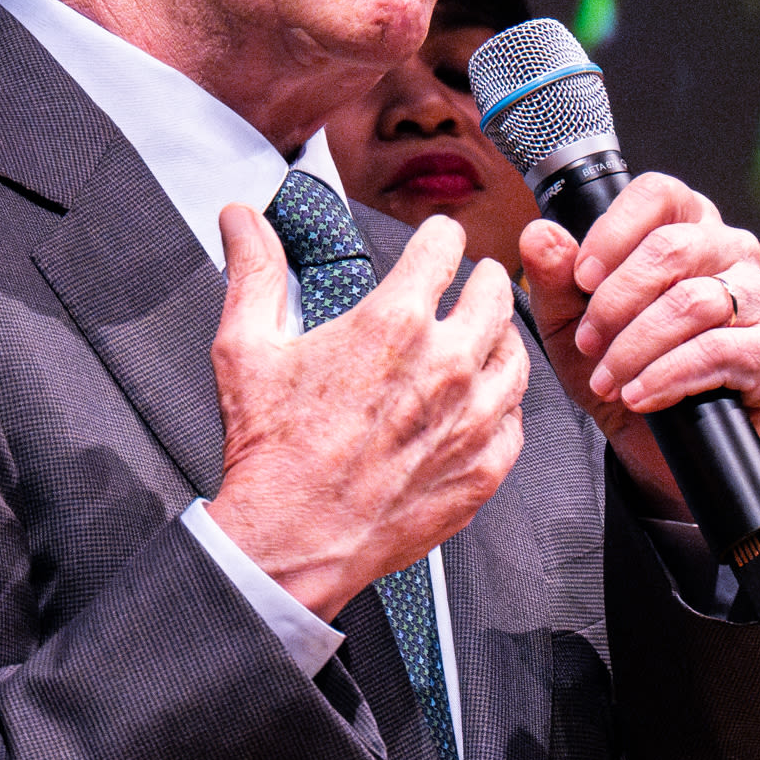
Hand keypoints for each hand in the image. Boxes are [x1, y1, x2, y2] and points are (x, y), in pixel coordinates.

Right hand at [206, 206, 527, 620]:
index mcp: (394, 324)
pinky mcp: (485, 468)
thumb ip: (253, 271)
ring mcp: (473, 419)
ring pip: (516, 355)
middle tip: (472, 281)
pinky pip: (517, 421)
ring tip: (484, 337)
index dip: (439, 235)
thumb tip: (242, 220)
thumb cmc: (272, 452)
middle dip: (480, 279)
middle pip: (494, 293)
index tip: (437, 240)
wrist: (292, 539)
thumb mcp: (246, 346)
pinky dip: (504, 405)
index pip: (444, 246)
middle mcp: (446, 366)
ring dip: (501, 337)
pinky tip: (485, 403)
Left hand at [517, 174, 759, 513]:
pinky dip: (668, 375)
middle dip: (617, 301)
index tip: (582, 278)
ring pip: (694, 302)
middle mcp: (731, 250)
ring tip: (607, 378)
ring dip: (637, 346)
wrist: (648, 440)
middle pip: (673, 248)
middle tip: (587, 342)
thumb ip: (554, 277)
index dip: (614, 233)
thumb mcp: (568, 323)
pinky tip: (639, 394)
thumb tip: (539, 235)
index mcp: (686, 224)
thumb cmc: (615, 365)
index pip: (658, 194)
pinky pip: (720, 351)